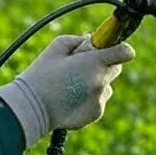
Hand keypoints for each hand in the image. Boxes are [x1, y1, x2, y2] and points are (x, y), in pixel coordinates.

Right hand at [0, 34, 134, 147]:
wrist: (31, 107)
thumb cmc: (41, 75)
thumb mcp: (56, 48)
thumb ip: (78, 40)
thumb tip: (91, 40)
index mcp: (94, 62)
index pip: (124, 51)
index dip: (118, 48)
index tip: (109, 48)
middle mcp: (101, 82)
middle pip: (116, 68)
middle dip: (103, 64)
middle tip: (81, 66)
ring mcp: (99, 99)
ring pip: (106, 85)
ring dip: (95, 82)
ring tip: (71, 85)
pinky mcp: (95, 113)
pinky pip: (98, 100)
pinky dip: (89, 98)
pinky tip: (70, 98)